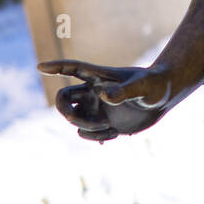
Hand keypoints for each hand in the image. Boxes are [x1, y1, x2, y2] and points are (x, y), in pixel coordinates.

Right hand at [37, 60, 172, 141]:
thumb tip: (103, 96)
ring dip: (85, 128)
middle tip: (78, 122)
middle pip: (63, 99)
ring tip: (108, 128)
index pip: (72, 69)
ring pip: (74, 119)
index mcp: (99, 78)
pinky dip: (95, 137)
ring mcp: (97, 108)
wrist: (163, 97)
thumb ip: (124, 91)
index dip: (55, 67)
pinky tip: (113, 134)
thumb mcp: (142, 87)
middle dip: (65, 112)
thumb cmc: (155, 85)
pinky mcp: (104, 122)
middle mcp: (94, 92)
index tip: (40, 66)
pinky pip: (87, 134)